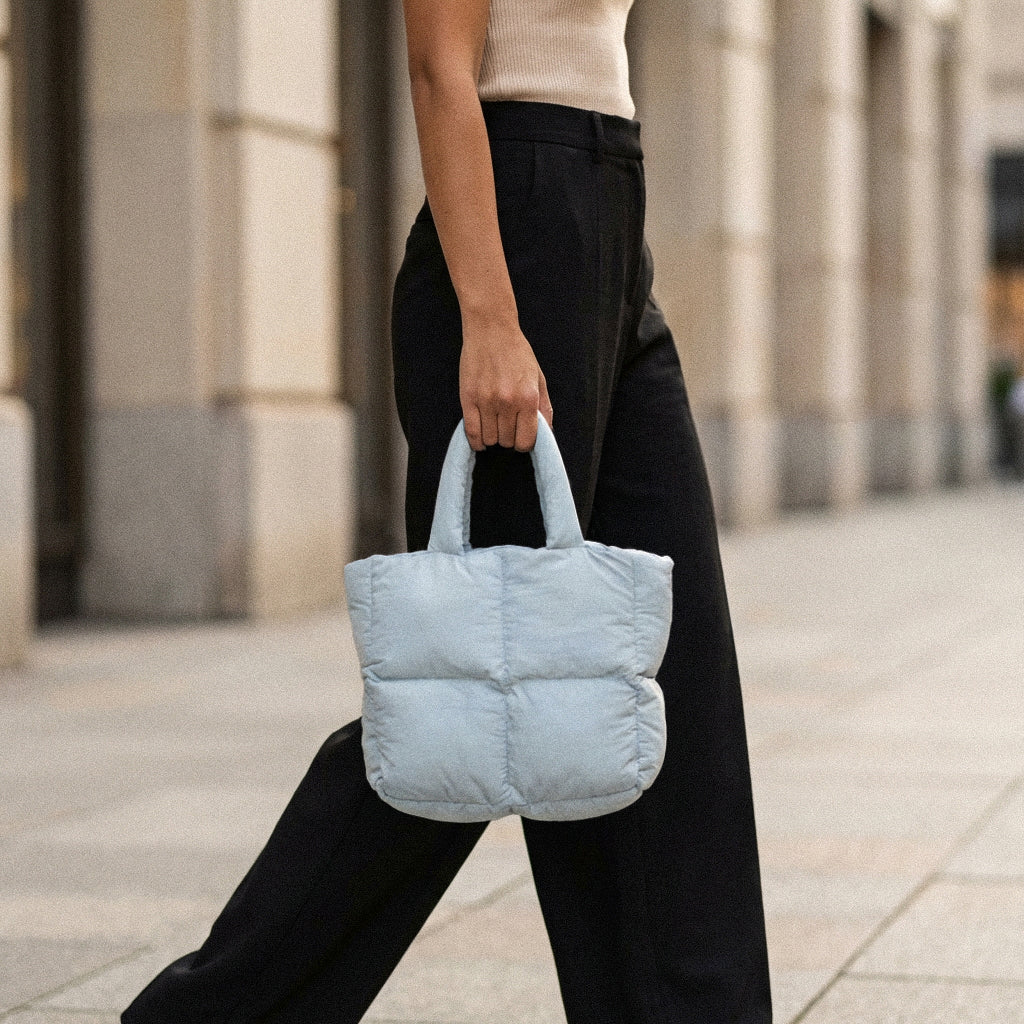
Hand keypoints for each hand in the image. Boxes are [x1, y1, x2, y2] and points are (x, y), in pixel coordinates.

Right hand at [459, 310, 553, 451]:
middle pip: (507, 441)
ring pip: (490, 439)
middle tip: (508, 426)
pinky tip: (481, 439)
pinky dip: (477, 441)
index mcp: (528, 398)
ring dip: (493, 437)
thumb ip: (544, 407)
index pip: (526, 440)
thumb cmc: (517, 352)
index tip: (522, 437)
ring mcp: (486, 401)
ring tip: (495, 426)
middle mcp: (507, 402)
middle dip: (509, 438)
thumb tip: (547, 432)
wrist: (491, 330)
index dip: (524, 443)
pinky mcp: (468, 398)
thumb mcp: (539, 378)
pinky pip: (471, 432)